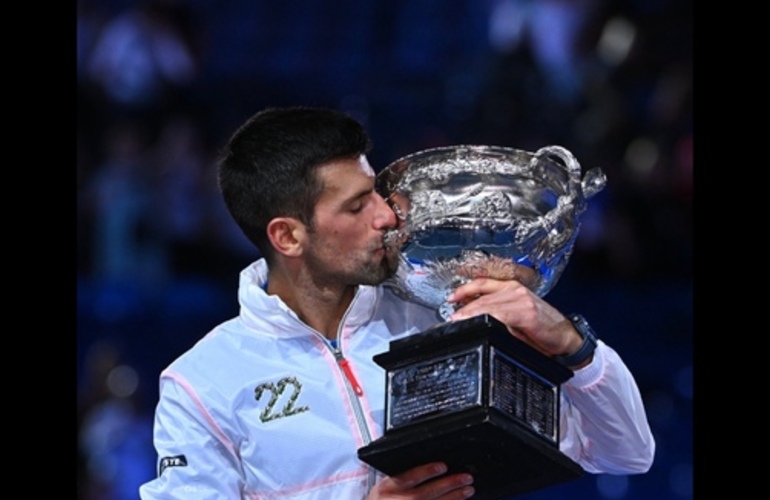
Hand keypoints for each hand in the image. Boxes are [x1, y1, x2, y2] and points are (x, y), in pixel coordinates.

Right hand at [366, 462, 474, 498]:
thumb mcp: (384, 485)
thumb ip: (401, 476)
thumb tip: (429, 466)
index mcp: (388, 487)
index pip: (409, 477)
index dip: (427, 471)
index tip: (442, 466)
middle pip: (426, 493)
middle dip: (448, 484)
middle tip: (465, 477)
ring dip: (453, 497)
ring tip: (468, 490)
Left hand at [446, 278, 582, 358]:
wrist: (566, 338)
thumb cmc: (542, 330)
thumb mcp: (515, 319)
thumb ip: (497, 315)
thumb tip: (473, 317)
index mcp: (512, 288)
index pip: (483, 283)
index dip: (464, 289)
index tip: (451, 298)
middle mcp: (515, 290)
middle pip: (482, 295)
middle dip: (464, 306)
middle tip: (451, 317)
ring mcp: (521, 299)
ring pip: (489, 304)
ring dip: (471, 312)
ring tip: (459, 320)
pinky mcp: (527, 312)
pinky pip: (502, 313)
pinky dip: (487, 317)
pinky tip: (479, 321)